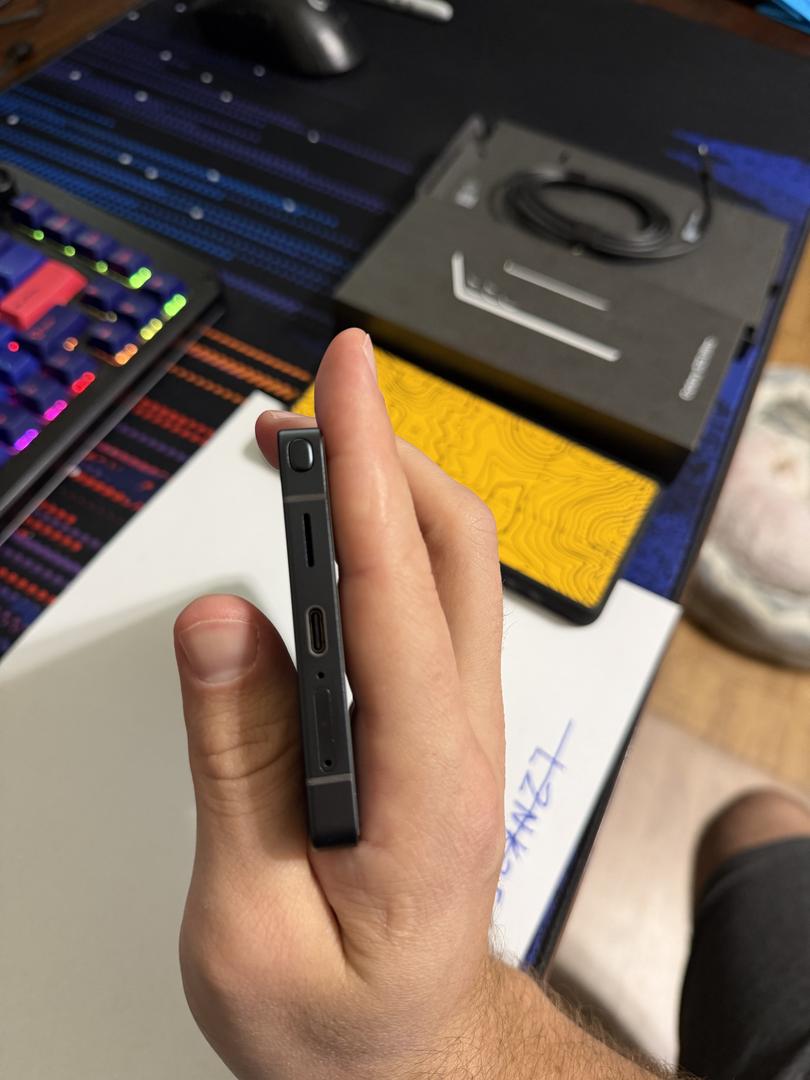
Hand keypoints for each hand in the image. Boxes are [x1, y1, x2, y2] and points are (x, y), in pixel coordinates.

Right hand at [174, 328, 507, 1079]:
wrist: (408, 1059)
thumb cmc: (341, 1019)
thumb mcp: (250, 916)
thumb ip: (236, 761)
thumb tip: (221, 622)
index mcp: (427, 785)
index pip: (395, 588)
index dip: (363, 468)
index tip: (338, 382)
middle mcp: (466, 739)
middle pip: (450, 547)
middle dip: (380, 451)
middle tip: (305, 403)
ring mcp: (464, 727)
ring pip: (448, 565)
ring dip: (383, 488)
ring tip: (305, 452)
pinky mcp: (444, 726)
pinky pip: (428, 603)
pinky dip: (382, 542)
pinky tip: (336, 535)